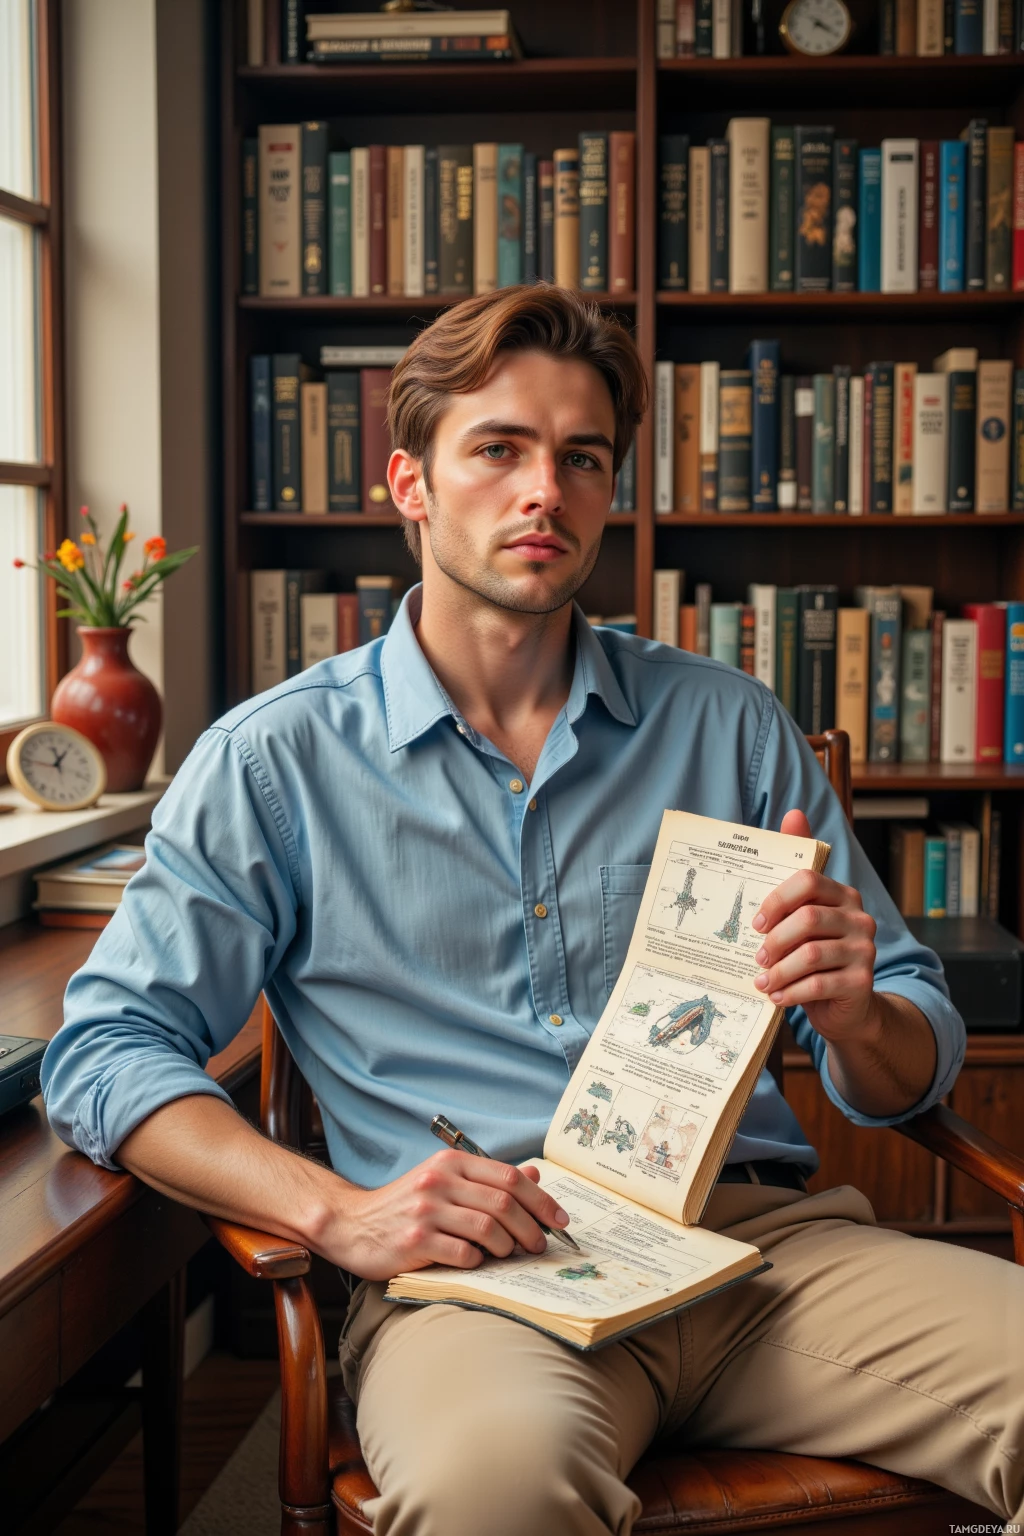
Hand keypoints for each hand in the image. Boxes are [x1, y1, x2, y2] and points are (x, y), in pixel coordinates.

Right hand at [332, 1150, 570, 1280]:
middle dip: (532, 1229)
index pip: (509, 1177)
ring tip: (508, 1256)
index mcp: (451, 1163)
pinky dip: (478, 1262)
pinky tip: (475, 1263)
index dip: (542, 1200)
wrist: (353, 1224)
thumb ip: (487, 1180)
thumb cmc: (405, 1205)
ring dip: (508, 1248)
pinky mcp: (414, 1242)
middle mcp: (439, 1182)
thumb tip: (534, 1175)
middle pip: (504, 1203)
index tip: (560, 1221)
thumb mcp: (445, 1182)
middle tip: (540, 1246)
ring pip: (489, 1229)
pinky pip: (463, 1254)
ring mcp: (426, 1211)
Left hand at [751, 808, 877, 1044]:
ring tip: (762, 981)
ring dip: (779, 970)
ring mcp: (865, 949)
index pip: (808, 880)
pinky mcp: (863, 981)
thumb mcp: (801, 917)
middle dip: (775, 939)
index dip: (777, 900)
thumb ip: (795, 874)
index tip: (756, 923)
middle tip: (757, 957)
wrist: (845, 1004)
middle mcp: (859, 917)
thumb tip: (793, 813)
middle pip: (808, 918)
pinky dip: (791, 991)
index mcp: (842, 894)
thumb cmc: (815, 955)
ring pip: (812, 954)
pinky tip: (776, 996)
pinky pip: (820, 983)